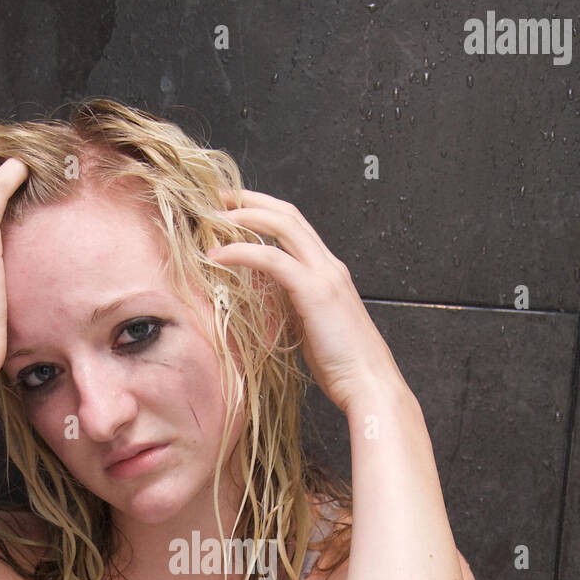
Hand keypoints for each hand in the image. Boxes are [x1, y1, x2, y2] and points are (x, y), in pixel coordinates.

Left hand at [207, 188, 406, 413]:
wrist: (368, 383)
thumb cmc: (342, 365)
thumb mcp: (311, 328)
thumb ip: (293, 307)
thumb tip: (267, 302)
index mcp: (328, 272)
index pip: (294, 226)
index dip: (263, 211)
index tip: (233, 208)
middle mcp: (328, 266)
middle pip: (287, 215)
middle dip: (250, 201)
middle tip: (217, 197)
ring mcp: (324, 275)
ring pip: (282, 226)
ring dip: (243, 217)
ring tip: (211, 216)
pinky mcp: (314, 292)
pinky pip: (272, 259)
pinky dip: (241, 252)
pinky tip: (217, 255)